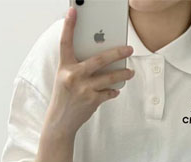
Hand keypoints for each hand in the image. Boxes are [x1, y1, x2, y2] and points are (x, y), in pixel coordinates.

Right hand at [45, 6, 134, 137]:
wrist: (60, 121)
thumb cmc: (64, 98)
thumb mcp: (65, 78)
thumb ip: (77, 67)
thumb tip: (100, 59)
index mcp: (64, 67)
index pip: (65, 42)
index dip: (69, 26)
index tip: (73, 11)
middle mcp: (73, 76)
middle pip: (99, 60)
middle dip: (117, 53)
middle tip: (129, 49)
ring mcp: (83, 89)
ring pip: (109, 77)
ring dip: (122, 74)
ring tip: (130, 72)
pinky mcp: (92, 100)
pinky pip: (108, 93)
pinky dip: (113, 91)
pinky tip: (115, 90)